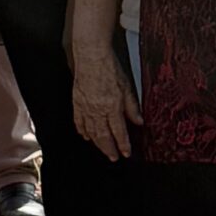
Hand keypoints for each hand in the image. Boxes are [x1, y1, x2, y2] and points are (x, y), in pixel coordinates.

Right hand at [71, 45, 141, 162]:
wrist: (91, 57)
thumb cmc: (109, 69)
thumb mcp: (127, 87)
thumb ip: (132, 107)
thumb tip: (139, 121)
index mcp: (112, 107)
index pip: (119, 132)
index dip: (123, 144)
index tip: (126, 153)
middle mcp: (98, 110)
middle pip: (103, 135)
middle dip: (109, 149)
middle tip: (113, 157)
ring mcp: (85, 107)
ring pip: (90, 131)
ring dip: (96, 143)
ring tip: (102, 150)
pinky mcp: (77, 102)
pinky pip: (78, 121)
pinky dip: (82, 130)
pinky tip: (85, 135)